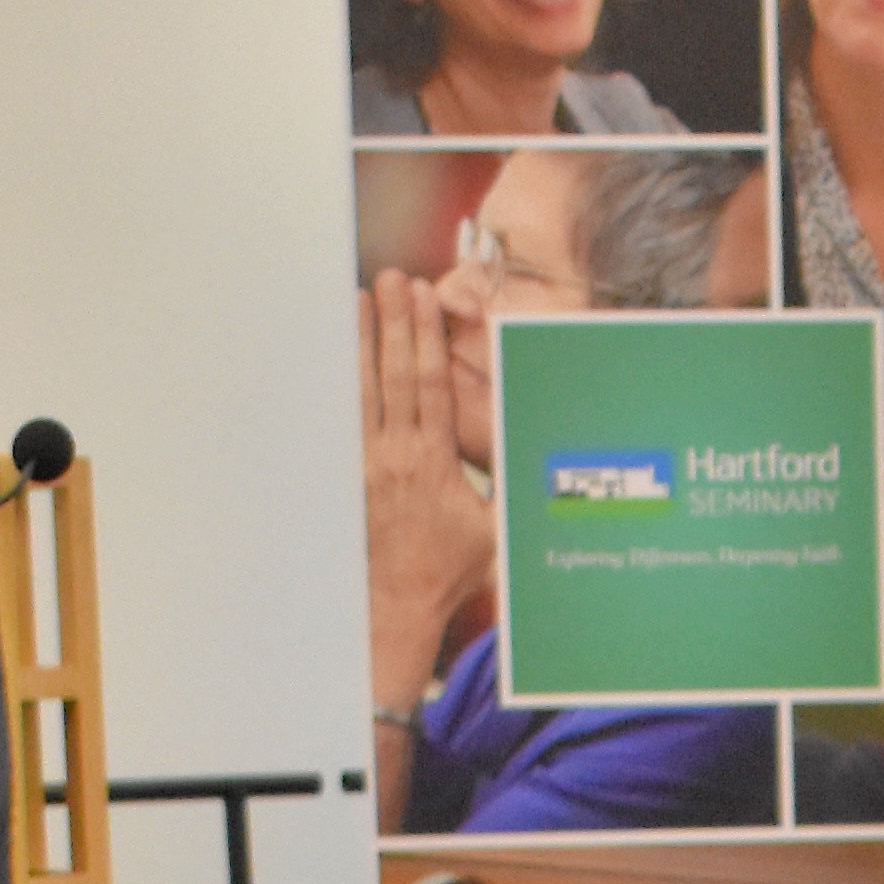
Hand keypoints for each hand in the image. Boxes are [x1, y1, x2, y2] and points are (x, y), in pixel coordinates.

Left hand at [360, 270, 494, 696]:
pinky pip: (346, 415)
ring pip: (363, 388)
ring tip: (358, 298)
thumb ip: (513, 485)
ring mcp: (368, 462)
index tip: (422, 298)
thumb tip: (543, 453)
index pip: (429, 385)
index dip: (425, 337)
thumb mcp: (494, 528)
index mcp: (434, 462)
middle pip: (395, 374)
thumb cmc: (450, 569)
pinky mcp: (350, 472)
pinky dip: (343, 378)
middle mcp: (396, 454)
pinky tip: (341, 353)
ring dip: (361, 340)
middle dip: (394, 322)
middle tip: (390, 278)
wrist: (398, 604)